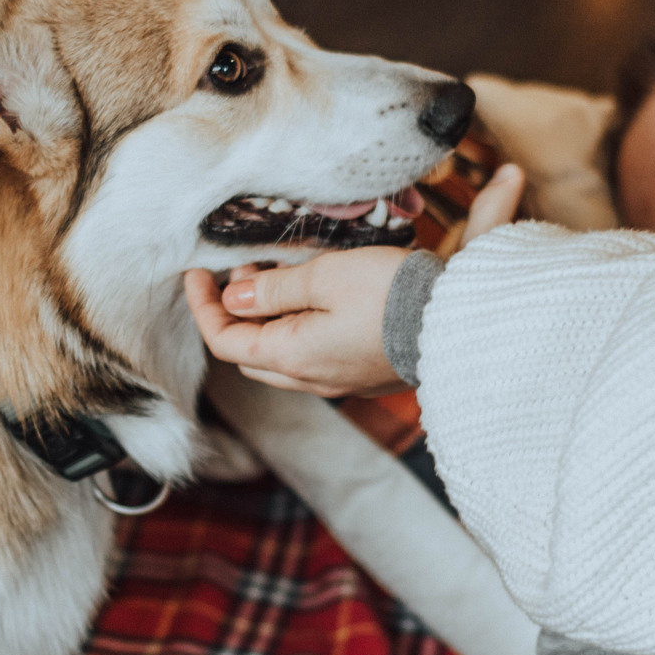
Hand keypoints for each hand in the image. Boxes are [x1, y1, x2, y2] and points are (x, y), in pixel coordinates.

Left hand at [186, 247, 409, 396]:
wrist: (458, 324)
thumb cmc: (391, 296)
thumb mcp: (324, 277)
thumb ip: (272, 289)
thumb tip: (235, 297)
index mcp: (291, 356)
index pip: (225, 341)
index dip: (203, 306)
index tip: (197, 272)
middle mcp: (311, 379)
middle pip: (249, 354)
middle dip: (233, 314)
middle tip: (240, 272)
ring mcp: (340, 382)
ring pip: (281, 358)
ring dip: (269, 321)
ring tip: (277, 278)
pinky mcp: (364, 375)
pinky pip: (314, 358)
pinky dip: (298, 330)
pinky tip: (315, 301)